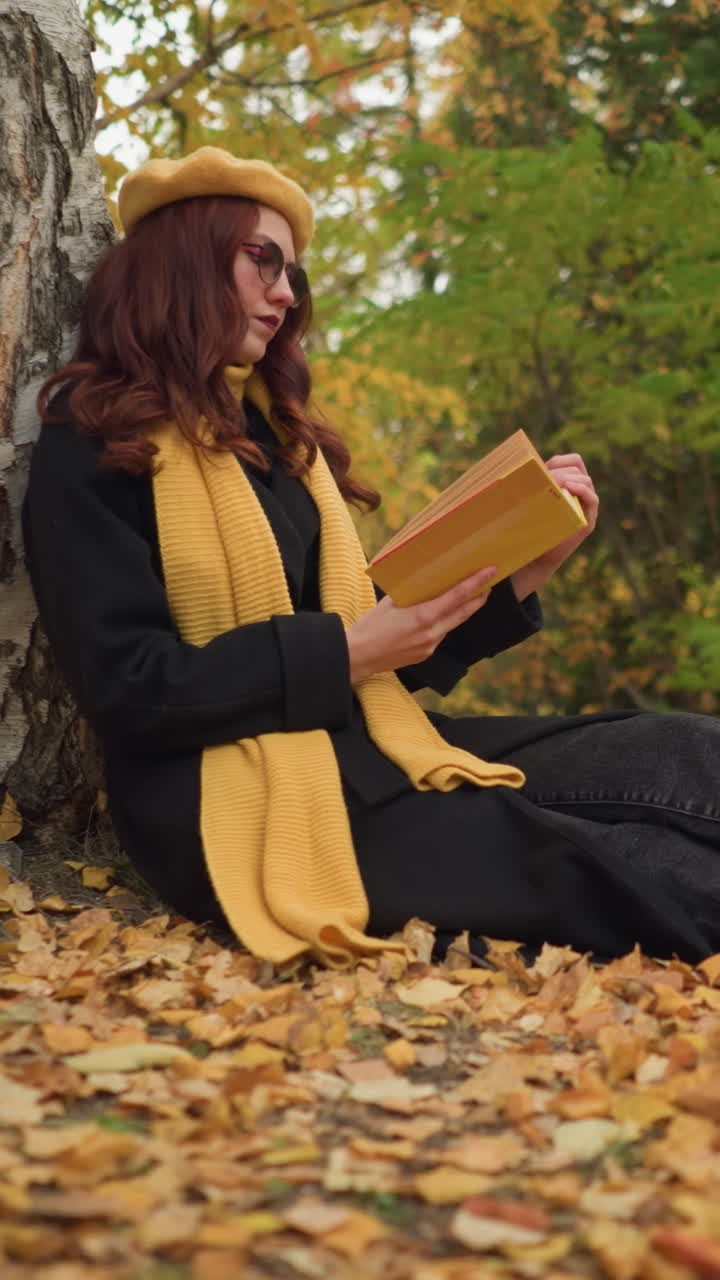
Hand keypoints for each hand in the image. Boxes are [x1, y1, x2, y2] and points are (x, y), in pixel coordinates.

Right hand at [346, 565, 496, 683]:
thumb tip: (425, 582)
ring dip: (461, 611)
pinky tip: (439, 616)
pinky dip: (443, 623)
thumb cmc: (370, 626)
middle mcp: (431, 633)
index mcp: (423, 616)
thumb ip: (411, 594)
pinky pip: (440, 635)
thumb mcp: (390, 602)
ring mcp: (430, 646)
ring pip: (451, 624)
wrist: (357, 656)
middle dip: (478, 598)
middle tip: (488, 584)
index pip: (457, 597)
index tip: (489, 572)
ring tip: (467, 598)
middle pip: (463, 613)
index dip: (475, 583)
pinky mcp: (425, 654)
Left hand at [511, 453, 598, 600]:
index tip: (545, 468)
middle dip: (560, 471)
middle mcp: (579, 494)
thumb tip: (520, 462)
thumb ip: (533, 483)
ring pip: (585, 480)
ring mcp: (585, 507)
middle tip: (546, 480)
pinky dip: (582, 491)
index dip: (560, 461)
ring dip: (569, 479)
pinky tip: (569, 488)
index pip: (573, 461)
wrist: (534, 557)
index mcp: (567, 485)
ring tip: (556, 485)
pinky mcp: (587, 520)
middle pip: (577, 469)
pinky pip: (592, 499)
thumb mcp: (530, 500)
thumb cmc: (528, 527)